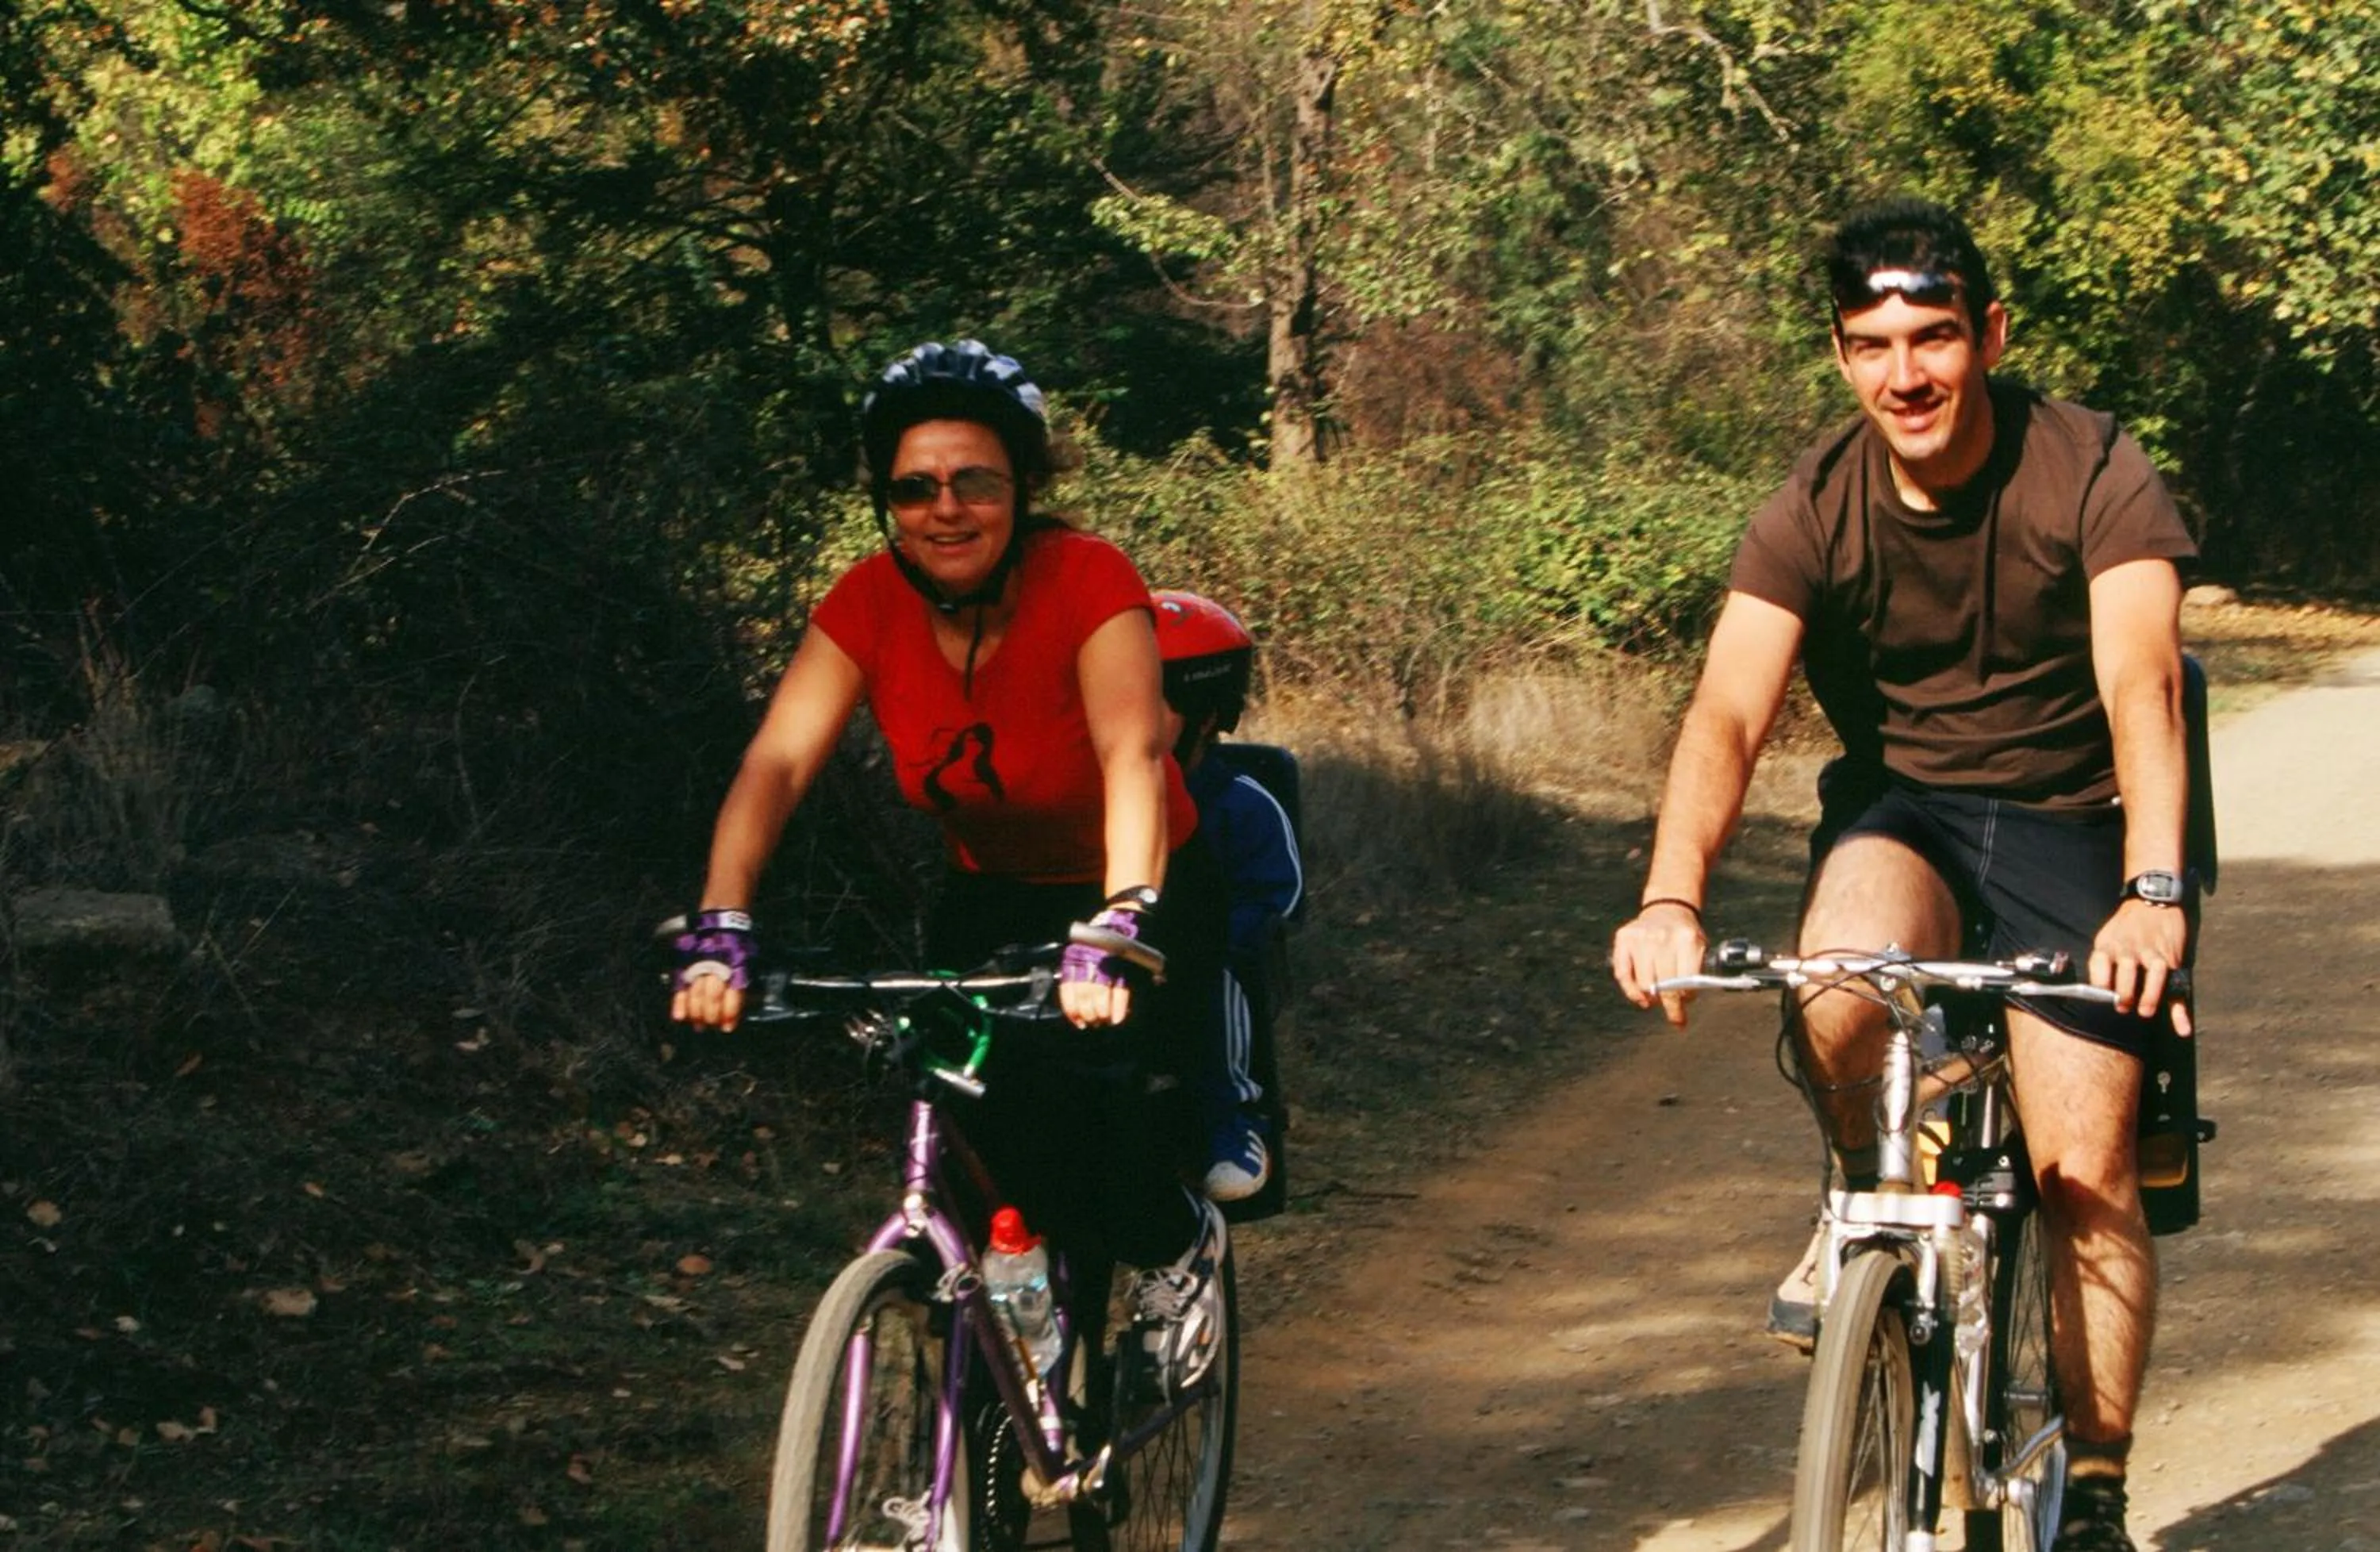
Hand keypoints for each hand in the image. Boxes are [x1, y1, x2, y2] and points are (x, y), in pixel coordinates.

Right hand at [670, 909, 754, 1031]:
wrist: (721, 925)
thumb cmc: (736, 947)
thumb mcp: (747, 962)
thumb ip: (742, 983)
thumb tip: (741, 1006)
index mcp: (734, 969)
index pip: (732, 996)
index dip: (729, 1014)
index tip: (727, 1028)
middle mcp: (716, 970)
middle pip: (713, 998)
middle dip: (711, 1016)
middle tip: (709, 1026)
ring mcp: (699, 968)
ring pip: (697, 995)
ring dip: (697, 1013)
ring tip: (698, 1024)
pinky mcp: (685, 966)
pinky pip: (680, 987)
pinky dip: (679, 1003)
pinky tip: (679, 1017)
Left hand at [1059, 907, 1142, 1027]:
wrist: (1125, 919)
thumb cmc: (1102, 940)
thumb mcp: (1082, 952)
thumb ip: (1078, 975)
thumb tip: (1079, 1008)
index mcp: (1075, 957)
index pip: (1068, 989)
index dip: (1072, 1009)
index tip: (1078, 1021)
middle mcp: (1089, 959)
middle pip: (1085, 995)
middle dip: (1090, 1014)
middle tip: (1095, 1022)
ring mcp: (1107, 962)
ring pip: (1101, 995)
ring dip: (1103, 1013)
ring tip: (1106, 1020)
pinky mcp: (1126, 965)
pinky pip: (1121, 991)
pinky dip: (1119, 1008)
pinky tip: (1119, 1018)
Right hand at [1611, 900, 1707, 1027]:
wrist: (1668, 910)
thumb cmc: (1684, 937)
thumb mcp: (1699, 949)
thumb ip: (1694, 974)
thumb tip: (1682, 1003)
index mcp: (1687, 938)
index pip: (1687, 980)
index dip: (1686, 998)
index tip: (1685, 1007)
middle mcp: (1663, 936)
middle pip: (1665, 986)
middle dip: (1671, 1006)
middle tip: (1676, 1017)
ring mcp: (1641, 937)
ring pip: (1644, 985)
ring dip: (1652, 999)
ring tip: (1657, 1001)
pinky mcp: (1624, 938)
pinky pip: (1623, 974)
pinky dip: (1631, 991)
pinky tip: (1641, 998)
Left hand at [2089, 898, 2192, 1035]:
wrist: (2152, 900)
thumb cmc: (2126, 925)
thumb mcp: (2106, 936)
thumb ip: (2101, 960)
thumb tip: (2093, 990)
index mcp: (2109, 944)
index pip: (2099, 962)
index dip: (2098, 982)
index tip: (2098, 996)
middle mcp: (2131, 947)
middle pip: (2126, 970)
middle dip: (2124, 992)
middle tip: (2122, 1007)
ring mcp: (2153, 952)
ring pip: (2154, 974)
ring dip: (2150, 995)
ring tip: (2145, 1011)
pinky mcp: (2171, 959)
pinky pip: (2177, 986)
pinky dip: (2180, 1010)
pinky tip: (2183, 1029)